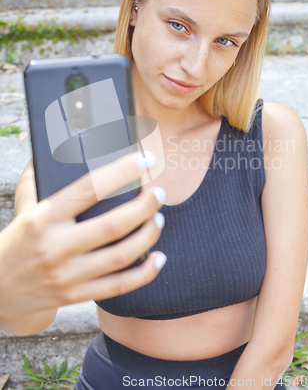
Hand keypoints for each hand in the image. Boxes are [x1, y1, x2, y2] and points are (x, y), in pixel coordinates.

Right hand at [0, 151, 165, 333]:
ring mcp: (67, 274)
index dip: (121, 171)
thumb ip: (38, 176)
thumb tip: (59, 145)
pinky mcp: (76, 295)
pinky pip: (119, 286)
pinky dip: (145, 273)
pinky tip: (158, 258)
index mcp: (43, 217)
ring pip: (121, 255)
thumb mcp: (23, 205)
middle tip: (158, 192)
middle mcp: (56, 246)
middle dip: (144, 205)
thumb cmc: (16, 240)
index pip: (90, 188)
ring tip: (158, 218)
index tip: (144, 160)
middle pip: (113, 224)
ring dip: (148, 234)